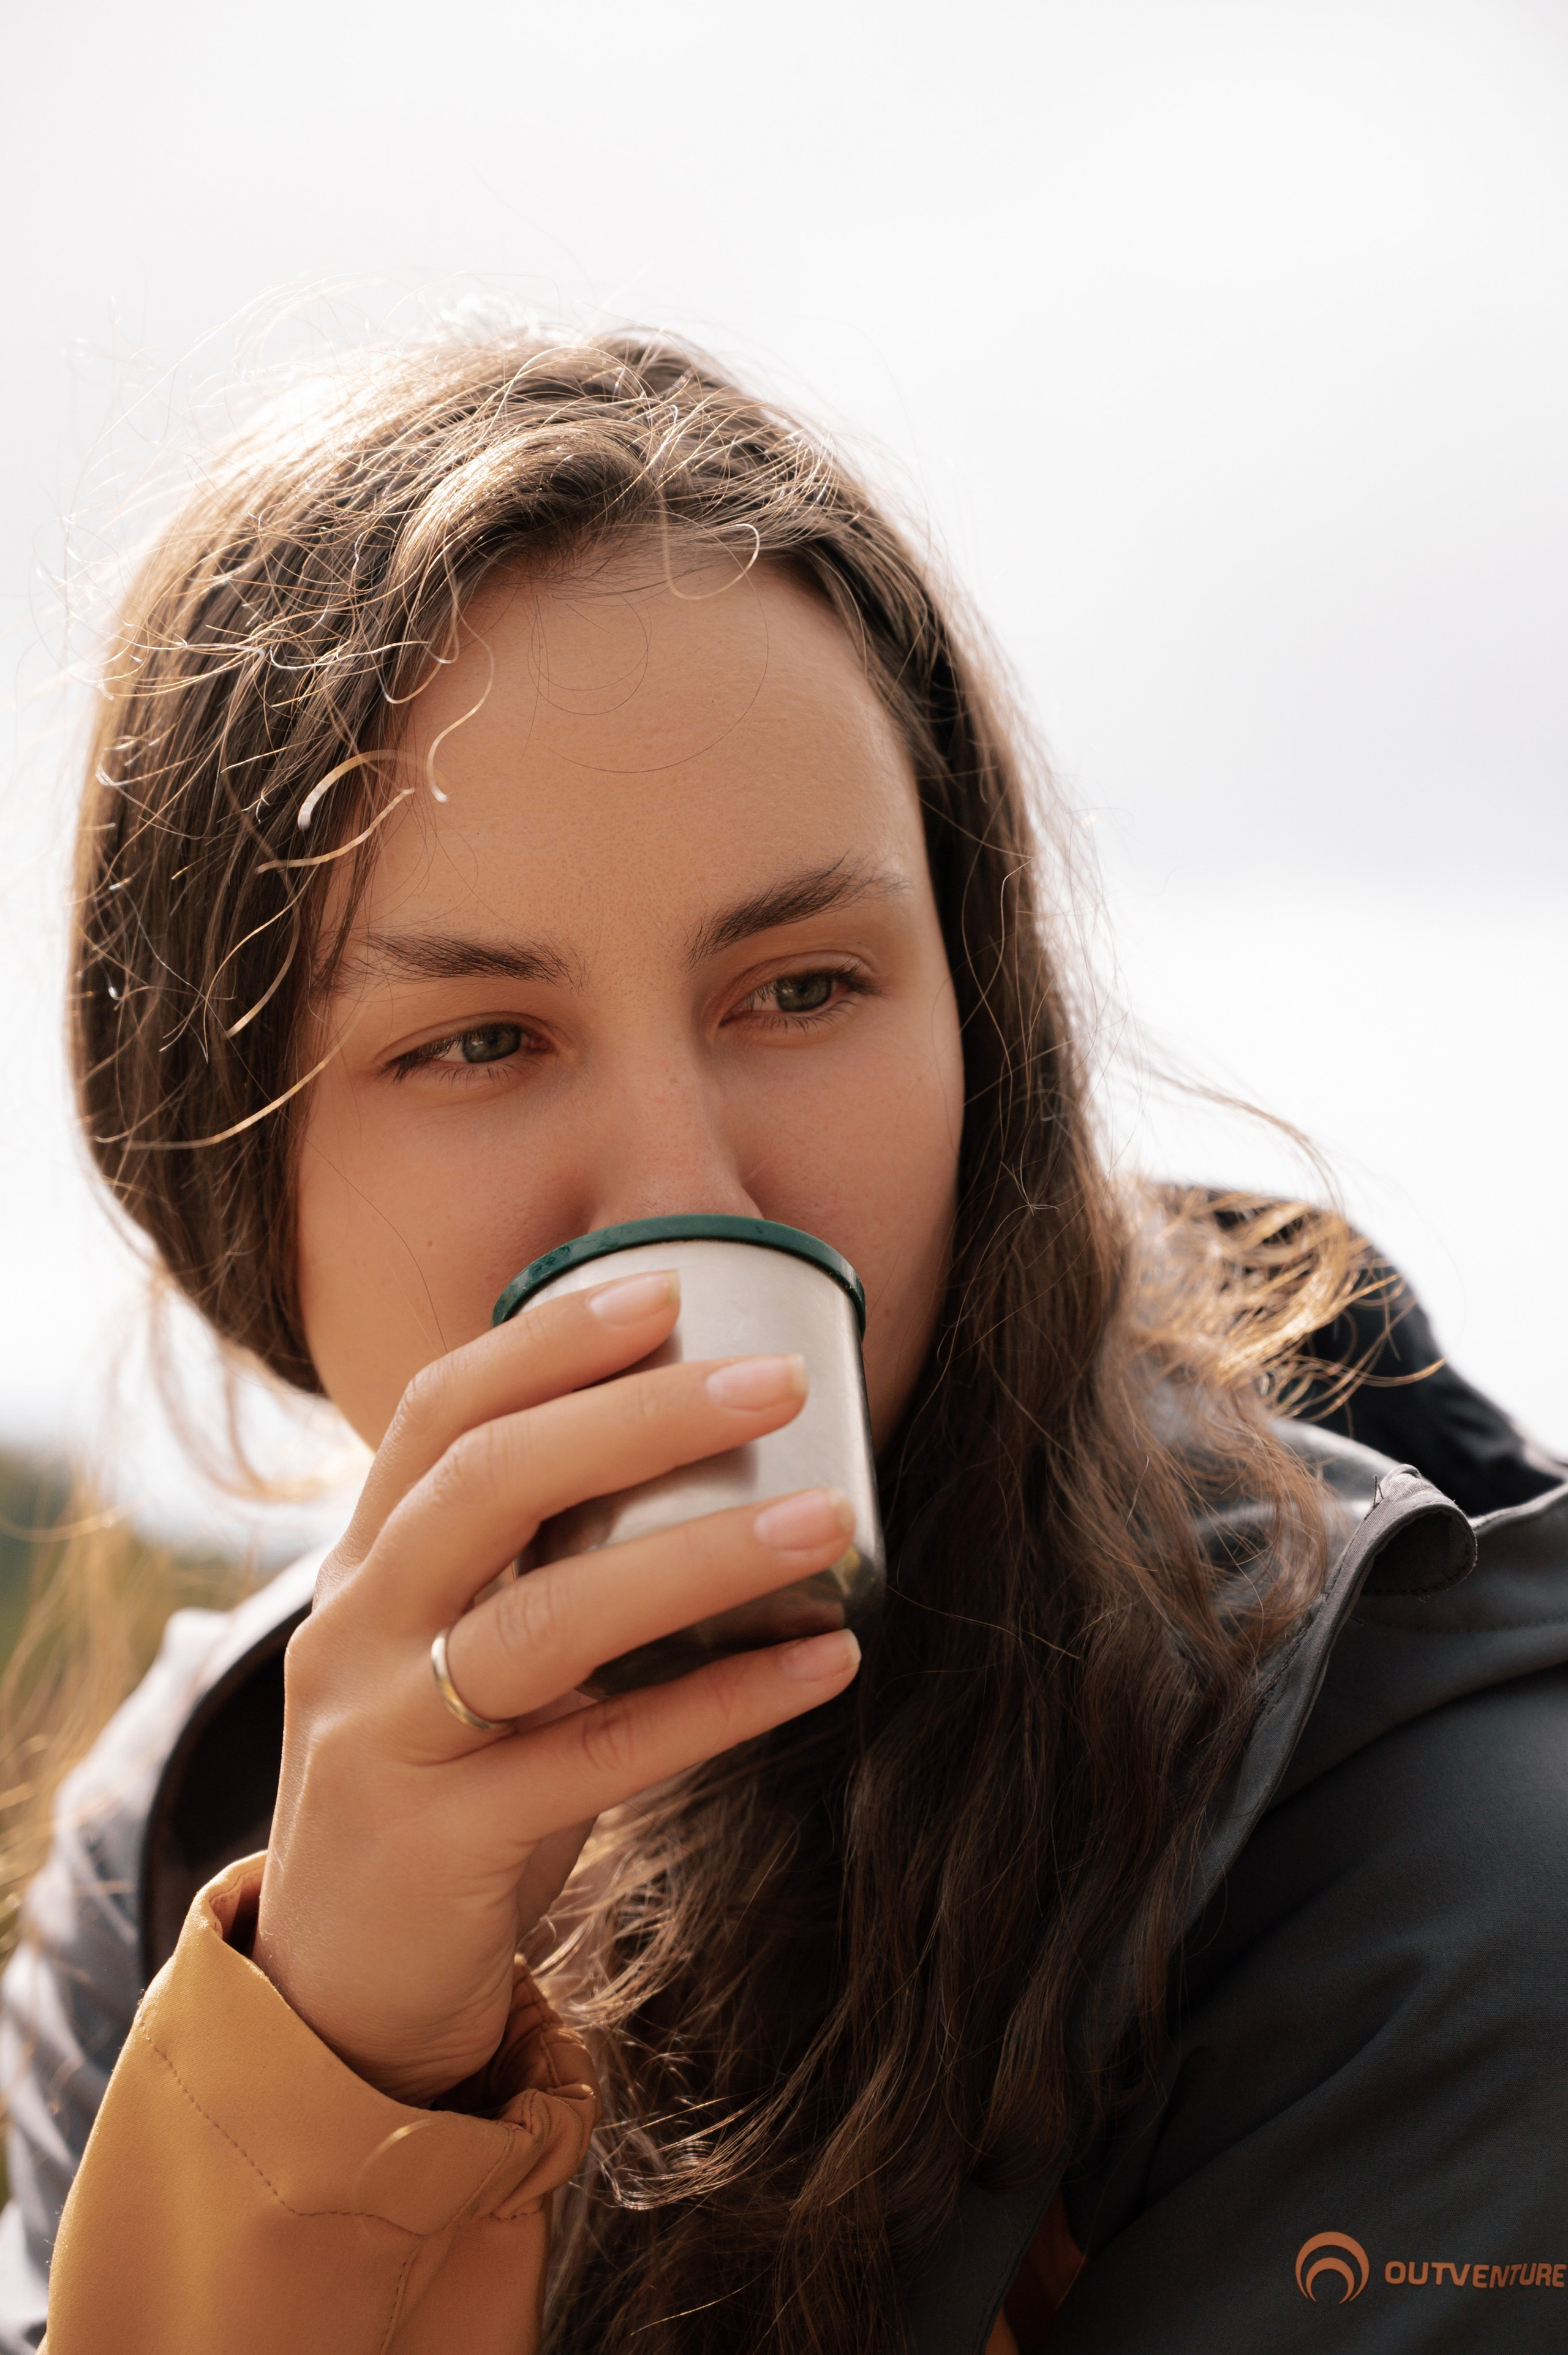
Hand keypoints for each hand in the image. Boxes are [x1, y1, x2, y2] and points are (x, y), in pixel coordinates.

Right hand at [251, 1268, 860, 2104]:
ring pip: (547, 1620)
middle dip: (638, 1416)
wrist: (335, 1987)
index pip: (437, 1415)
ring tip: (830, 1518)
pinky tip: (823, 1663)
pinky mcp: (436, 1845)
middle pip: (488, 1486)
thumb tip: (702, 1460)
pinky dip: (721, 1704)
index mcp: (364, 1567)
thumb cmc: (437, 1788)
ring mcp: (381, 1739)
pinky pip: (598, 1758)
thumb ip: (532, 1567)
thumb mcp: (453, 1654)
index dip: (548, 1344)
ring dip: (702, 1557)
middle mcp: (353, 1633)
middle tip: (777, 1379)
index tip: (665, 1290)